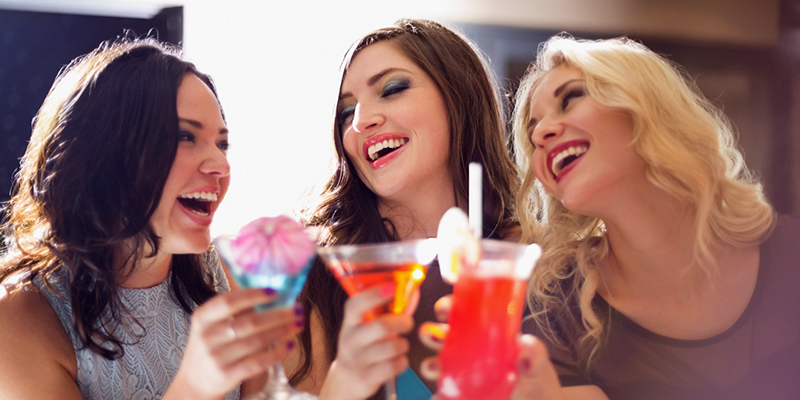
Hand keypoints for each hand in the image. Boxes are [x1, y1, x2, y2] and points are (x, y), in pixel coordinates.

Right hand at [166, 288, 303, 398]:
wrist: (194, 382)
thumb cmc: (210, 346)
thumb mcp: (211, 324)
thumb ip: (234, 310)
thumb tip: (271, 294)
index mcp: (202, 317)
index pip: (229, 302)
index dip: (254, 295)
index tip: (275, 292)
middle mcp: (207, 337)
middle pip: (249, 322)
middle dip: (278, 315)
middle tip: (297, 309)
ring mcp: (216, 357)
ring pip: (256, 341)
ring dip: (282, 331)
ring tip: (298, 323)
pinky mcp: (226, 375)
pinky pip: (257, 362)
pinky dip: (277, 353)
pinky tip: (290, 344)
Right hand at [319, 283, 413, 399]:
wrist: (346, 380)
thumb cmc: (363, 346)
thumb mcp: (365, 327)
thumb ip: (386, 311)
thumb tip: (412, 292)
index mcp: (349, 323)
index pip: (356, 304)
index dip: (375, 294)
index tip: (393, 286)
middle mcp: (350, 340)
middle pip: (381, 326)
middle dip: (402, 322)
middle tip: (407, 322)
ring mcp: (357, 360)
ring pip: (392, 347)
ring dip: (403, 344)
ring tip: (400, 345)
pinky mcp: (366, 378)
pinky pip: (394, 366)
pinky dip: (402, 362)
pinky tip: (397, 360)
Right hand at [418, 295, 564, 399]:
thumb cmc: (533, 374)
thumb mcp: (537, 360)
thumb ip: (534, 351)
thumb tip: (526, 343)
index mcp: (484, 331)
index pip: (462, 312)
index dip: (449, 306)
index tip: (444, 307)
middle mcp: (469, 348)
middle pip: (442, 335)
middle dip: (430, 332)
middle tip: (431, 334)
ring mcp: (464, 371)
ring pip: (438, 363)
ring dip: (430, 363)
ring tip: (434, 367)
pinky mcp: (462, 392)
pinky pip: (445, 392)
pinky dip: (439, 394)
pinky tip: (440, 395)